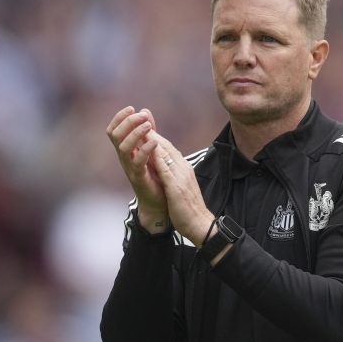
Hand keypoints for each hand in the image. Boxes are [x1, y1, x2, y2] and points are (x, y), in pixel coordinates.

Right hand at [106, 107, 168, 232]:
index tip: (132, 108)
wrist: (159, 202)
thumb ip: (148, 131)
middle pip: (115, 135)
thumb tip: (145, 110)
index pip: (114, 130)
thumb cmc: (155, 175)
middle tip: (142, 116)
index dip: (120, 117)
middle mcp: (124, 158)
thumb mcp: (152, 148)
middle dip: (127, 121)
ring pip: (123, 147)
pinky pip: (138, 162)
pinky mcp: (139, 178)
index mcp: (126, 150)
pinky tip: (154, 141)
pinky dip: (145, 149)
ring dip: (136, 133)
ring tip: (148, 125)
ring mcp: (130, 168)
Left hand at [147, 131, 214, 246]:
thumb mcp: (181, 186)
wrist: (200, 224)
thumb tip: (167, 166)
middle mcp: (183, 169)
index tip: (146, 125)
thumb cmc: (189, 208)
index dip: (157, 136)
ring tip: (142, 127)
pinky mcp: (177, 187)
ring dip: (154, 140)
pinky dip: (157, 158)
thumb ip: (174, 174)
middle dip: (153, 132)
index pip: (169, 149)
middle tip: (141, 117)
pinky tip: (149, 150)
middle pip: (167, 147)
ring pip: (166, 154)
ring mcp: (181, 176)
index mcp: (184, 169)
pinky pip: (165, 169)